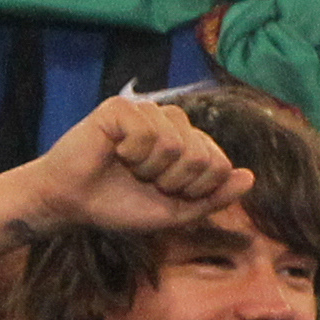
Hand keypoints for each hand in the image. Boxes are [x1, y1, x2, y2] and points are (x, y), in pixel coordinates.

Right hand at [24, 96, 251, 239]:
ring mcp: (148, 111)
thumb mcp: (175, 211)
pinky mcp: (121, 108)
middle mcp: (174, 122)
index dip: (194, 190)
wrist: (70, 203)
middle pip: (202, 157)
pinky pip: (147, 133)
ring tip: (128, 167)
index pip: (220, 165)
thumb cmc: (121, 205)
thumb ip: (214, 197)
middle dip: (172, 182)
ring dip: (150, 169)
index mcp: (191, 142)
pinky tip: (114, 153)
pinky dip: (131, 154)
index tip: (165, 193)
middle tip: (143, 181)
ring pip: (176, 145)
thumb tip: (250, 177)